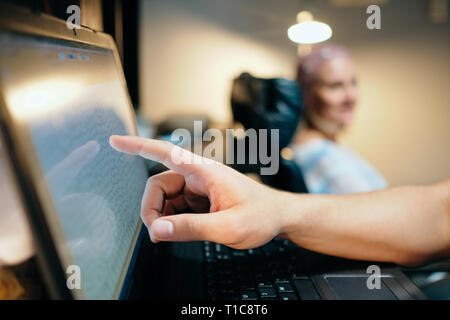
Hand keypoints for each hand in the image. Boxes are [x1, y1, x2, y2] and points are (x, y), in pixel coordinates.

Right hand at [109, 135, 285, 248]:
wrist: (280, 218)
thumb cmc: (261, 216)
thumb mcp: (228, 227)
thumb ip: (192, 228)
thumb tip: (157, 230)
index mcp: (205, 172)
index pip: (165, 152)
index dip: (137, 146)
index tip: (115, 140)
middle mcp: (199, 175)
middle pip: (159, 184)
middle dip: (153, 209)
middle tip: (158, 233)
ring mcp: (199, 187)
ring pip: (166, 198)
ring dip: (163, 216)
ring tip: (173, 234)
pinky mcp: (201, 198)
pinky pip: (177, 205)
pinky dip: (173, 219)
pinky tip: (183, 229)